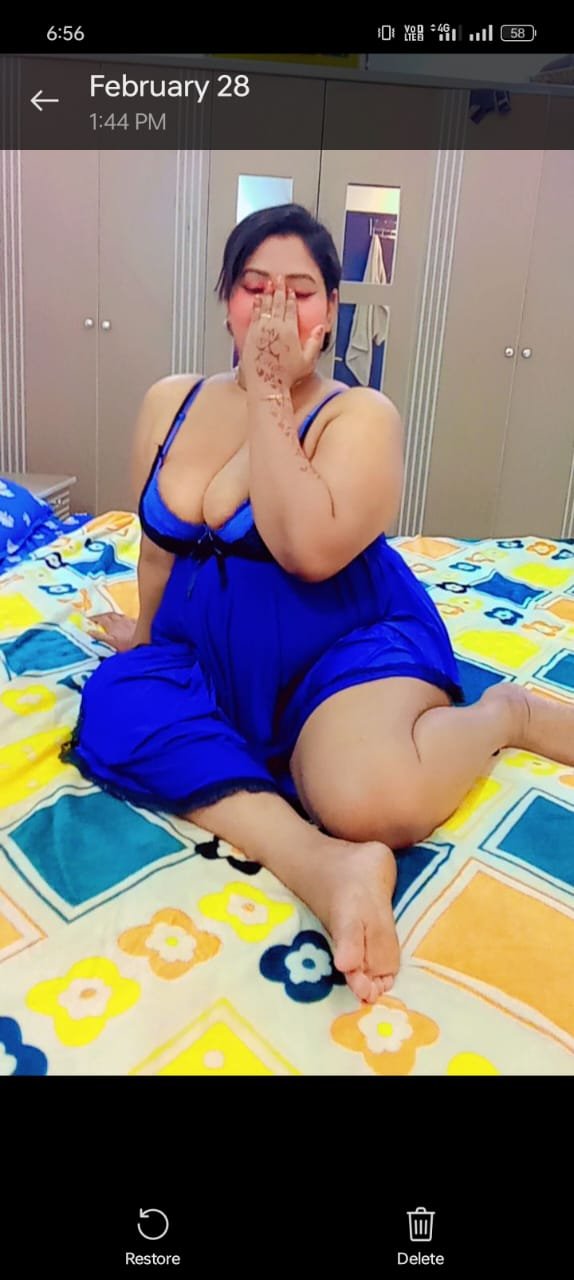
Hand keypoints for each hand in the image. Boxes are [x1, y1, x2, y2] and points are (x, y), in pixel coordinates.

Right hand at [87, 612, 136, 651]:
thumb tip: (89, 631)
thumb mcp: (111, 643)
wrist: (145, 645)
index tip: (88, 619)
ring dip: (113, 616)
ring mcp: (129, 621)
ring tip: (110, 619)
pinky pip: (128, 618)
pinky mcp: (137, 623)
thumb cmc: (127, 646)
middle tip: (98, 618)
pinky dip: (124, 619)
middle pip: (109, 615)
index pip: (100, 618)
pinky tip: (125, 622)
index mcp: (112, 625)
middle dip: (102, 615)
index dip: (94, 618)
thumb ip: (100, 636)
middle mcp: (120, 620)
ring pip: (119, 615)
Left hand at [241, 277, 324, 394]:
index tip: (291, 290)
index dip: (291, 297)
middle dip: (279, 289)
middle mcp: (275, 327)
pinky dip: (257, 305)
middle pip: (278, 303)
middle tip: (279, 278)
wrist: (266, 384)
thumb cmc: (286, 376)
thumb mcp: (308, 360)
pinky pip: (255, 315)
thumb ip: (315, 342)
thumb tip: (320, 327)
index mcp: (290, 331)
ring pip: (266, 306)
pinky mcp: (251, 335)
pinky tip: (258, 299)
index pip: (291, 308)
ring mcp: (262, 330)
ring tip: (269, 283)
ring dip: (268, 293)